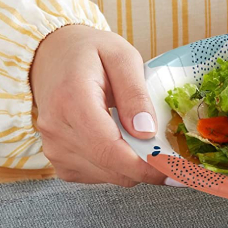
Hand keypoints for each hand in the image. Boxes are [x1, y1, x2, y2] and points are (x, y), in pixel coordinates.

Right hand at [31, 25, 165, 185]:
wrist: (52, 56)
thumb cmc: (88, 52)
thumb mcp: (122, 57)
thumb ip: (135, 94)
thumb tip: (147, 131)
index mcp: (72, 101)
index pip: (109, 149)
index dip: (146, 165)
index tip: (175, 169)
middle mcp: (58, 130)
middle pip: (113, 167)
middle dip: (148, 165)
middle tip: (171, 150)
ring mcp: (55, 148)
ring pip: (110, 176)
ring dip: (133, 164)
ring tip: (140, 134)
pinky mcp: (59, 160)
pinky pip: (99, 175)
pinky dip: (118, 165)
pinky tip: (120, 139)